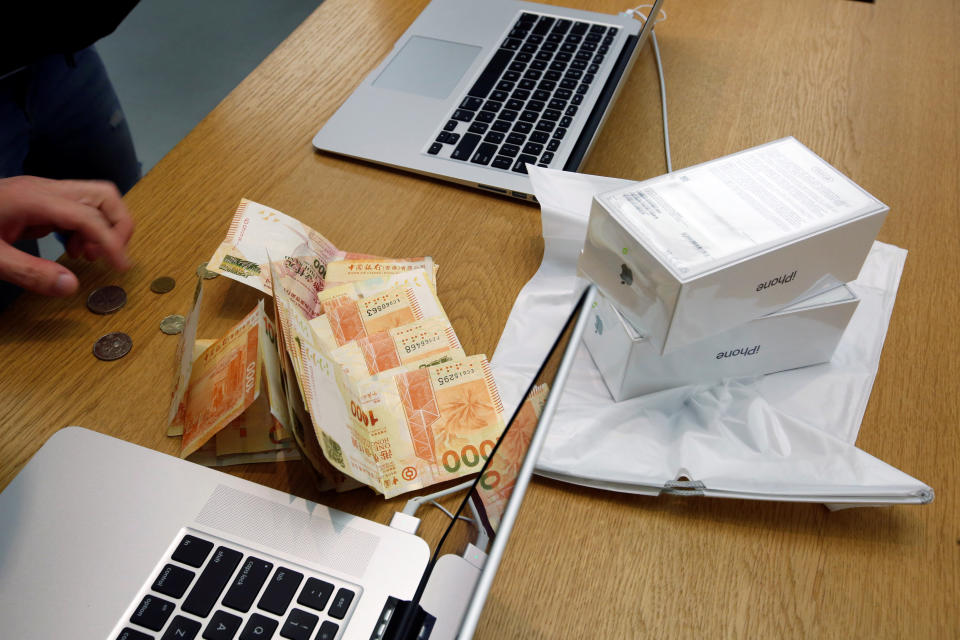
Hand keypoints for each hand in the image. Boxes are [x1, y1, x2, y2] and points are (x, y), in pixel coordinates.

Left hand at [0, 176, 134, 296]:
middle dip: (118, 226)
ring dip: (103, 228)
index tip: (122, 268)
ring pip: (96, 200)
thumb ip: (30, 272)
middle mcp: (44, 189)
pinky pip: (79, 209)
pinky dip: (87, 230)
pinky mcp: (40, 201)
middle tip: (112, 256)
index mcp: (32, 199)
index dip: (111, 242)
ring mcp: (43, 192)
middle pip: (104, 195)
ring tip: (86, 256)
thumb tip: (71, 286)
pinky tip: (71, 250)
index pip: (89, 216)